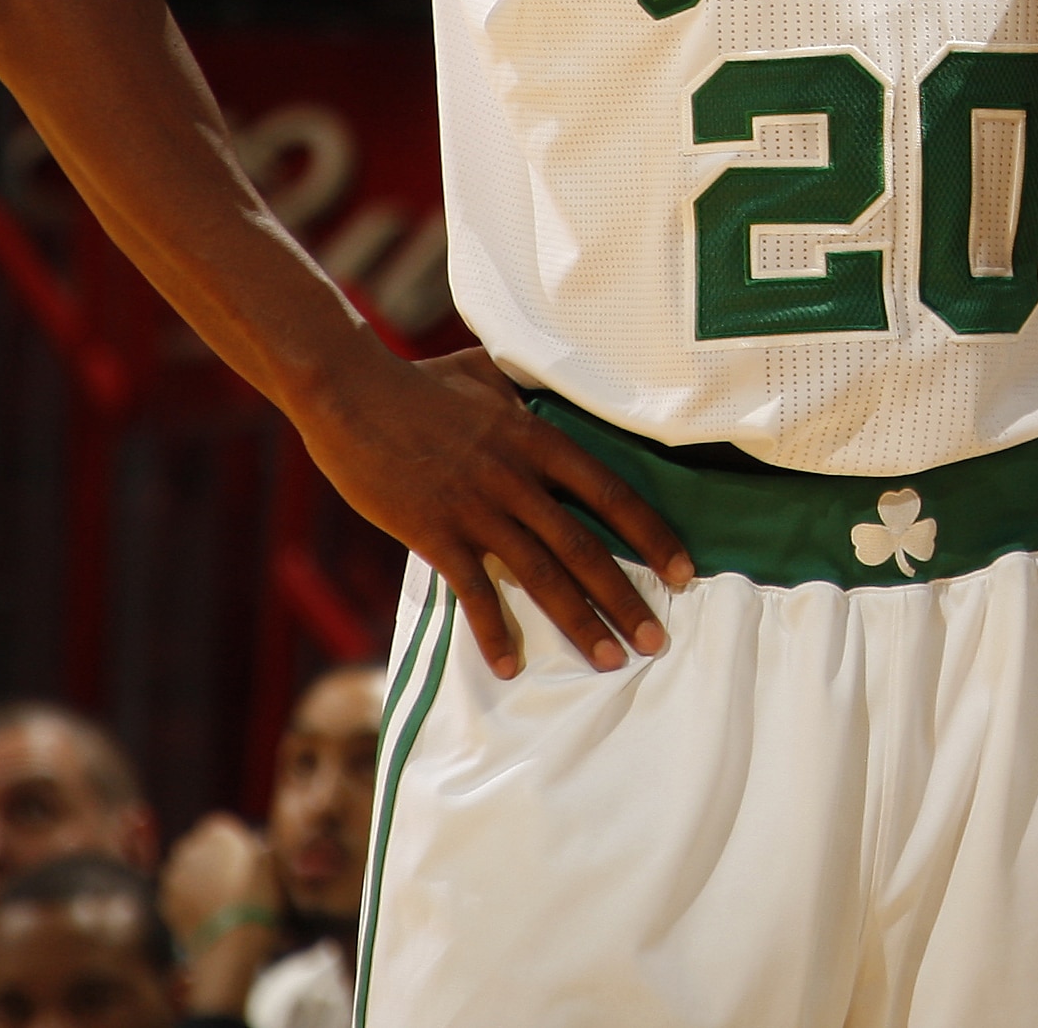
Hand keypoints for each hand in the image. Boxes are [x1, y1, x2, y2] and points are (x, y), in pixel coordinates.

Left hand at [160, 811, 280, 1015]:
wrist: (228, 950)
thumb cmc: (258, 907)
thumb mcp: (273, 871)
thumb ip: (263, 851)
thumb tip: (261, 847)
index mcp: (217, 836)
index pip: (217, 826)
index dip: (230, 840)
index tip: (243, 856)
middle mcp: (190, 850)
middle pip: (197, 846)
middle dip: (210, 857)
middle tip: (231, 878)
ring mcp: (173, 877)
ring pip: (183, 868)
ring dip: (196, 876)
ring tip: (218, 898)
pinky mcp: (165, 902)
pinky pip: (176, 890)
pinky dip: (187, 896)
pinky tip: (205, 911)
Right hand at [294, 347, 691, 679]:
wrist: (351, 392)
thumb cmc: (421, 380)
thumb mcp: (491, 372)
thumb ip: (531, 391)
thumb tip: (560, 389)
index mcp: (538, 440)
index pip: (612, 494)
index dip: (653, 535)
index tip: (686, 570)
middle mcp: (517, 478)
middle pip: (585, 547)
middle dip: (626, 598)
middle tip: (657, 640)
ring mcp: (475, 508)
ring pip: (540, 575)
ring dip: (579, 622)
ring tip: (610, 659)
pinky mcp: (432, 532)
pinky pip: (471, 591)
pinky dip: (492, 631)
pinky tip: (509, 666)